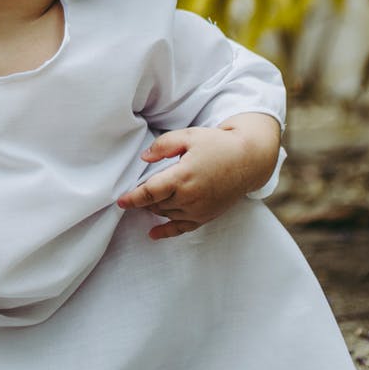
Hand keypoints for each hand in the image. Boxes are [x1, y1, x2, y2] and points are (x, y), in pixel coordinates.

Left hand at [116, 117, 278, 240]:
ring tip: (149, 199)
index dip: (133, 198)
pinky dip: (166, 232)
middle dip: (144, 198)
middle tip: (138, 189)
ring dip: (155, 208)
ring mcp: (199, 209)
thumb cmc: (217, 144)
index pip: (150, 192)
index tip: (120, 201)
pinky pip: (182, 228)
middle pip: (156, 203)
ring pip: (166, 214)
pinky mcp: (206, 216)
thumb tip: (144, 158)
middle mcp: (190, 197)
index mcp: (183, 176)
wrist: (248, 160)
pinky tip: (153, 233)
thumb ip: (162, 146)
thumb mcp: (188, 136)